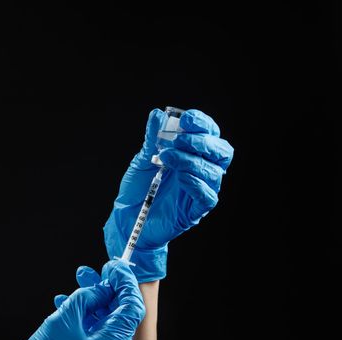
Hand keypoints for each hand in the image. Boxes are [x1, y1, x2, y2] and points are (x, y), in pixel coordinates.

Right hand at [22, 260, 145, 339]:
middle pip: (120, 310)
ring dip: (93, 295)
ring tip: (81, 276)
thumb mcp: (66, 319)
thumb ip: (86, 298)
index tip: (116, 267)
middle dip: (109, 285)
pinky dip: (83, 311)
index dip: (126, 282)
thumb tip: (101, 288)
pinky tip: (65, 300)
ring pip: (106, 316)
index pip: (132, 306)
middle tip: (103, 270)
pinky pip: (93, 328)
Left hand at [104, 108, 233, 281]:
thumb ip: (152, 138)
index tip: (186, 119)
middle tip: (179, 140)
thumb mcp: (142, 159)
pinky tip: (180, 177)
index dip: (202, 124)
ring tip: (167, 157)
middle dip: (203, 141)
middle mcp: (200, 170)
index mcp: (192, 154)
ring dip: (191, 160)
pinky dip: (196, 183)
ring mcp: (200, 190)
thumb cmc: (138, 189)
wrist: (127, 217)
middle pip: (221, 152)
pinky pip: (208, 196)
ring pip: (214, 172)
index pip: (209, 134)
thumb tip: (158, 114)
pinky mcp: (195, 210)